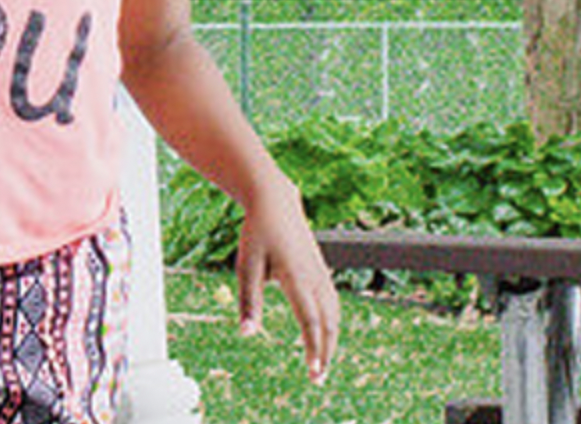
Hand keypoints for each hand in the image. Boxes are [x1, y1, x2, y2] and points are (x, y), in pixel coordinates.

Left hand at [236, 178, 339, 382]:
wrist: (276, 202)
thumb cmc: (257, 233)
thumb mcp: (246, 265)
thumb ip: (249, 300)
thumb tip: (246, 333)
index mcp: (296, 278)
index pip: (310, 321)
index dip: (313, 349)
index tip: (314, 372)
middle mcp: (315, 278)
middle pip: (328, 324)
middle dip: (325, 353)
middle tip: (318, 379)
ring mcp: (322, 274)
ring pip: (334, 316)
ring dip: (330, 341)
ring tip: (321, 364)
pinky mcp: (322, 272)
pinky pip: (333, 305)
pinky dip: (331, 326)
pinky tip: (323, 337)